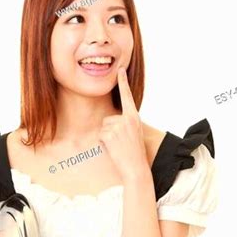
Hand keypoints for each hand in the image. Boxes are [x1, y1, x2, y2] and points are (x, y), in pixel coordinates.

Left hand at [99, 66, 147, 181]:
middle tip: (122, 143)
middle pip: (108, 118)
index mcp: (134, 117)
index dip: (123, 81)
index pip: (127, 96)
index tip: (120, 68)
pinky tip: (114, 149)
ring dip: (107, 138)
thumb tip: (109, 120)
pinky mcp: (109, 134)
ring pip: (103, 127)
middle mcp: (127, 119)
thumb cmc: (134, 153)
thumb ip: (125, 123)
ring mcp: (118, 126)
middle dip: (110, 131)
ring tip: (118, 146)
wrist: (136, 168)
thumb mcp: (134, 133)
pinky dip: (104, 144)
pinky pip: (100, 135)